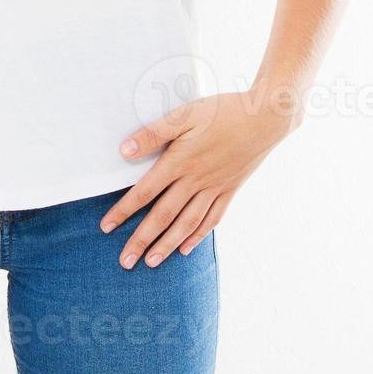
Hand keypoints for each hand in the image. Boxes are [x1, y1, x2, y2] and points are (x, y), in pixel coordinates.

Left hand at [99, 88, 297, 268]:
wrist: (266, 117)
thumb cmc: (223, 111)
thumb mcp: (185, 114)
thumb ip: (154, 133)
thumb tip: (124, 150)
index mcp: (180, 161)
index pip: (145, 192)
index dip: (124, 210)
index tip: (106, 227)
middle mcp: (196, 180)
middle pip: (163, 216)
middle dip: (142, 239)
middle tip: (126, 261)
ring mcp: (215, 188)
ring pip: (187, 223)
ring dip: (168, 244)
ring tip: (152, 262)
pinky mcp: (230, 190)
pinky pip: (212, 219)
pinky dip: (197, 236)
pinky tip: (186, 248)